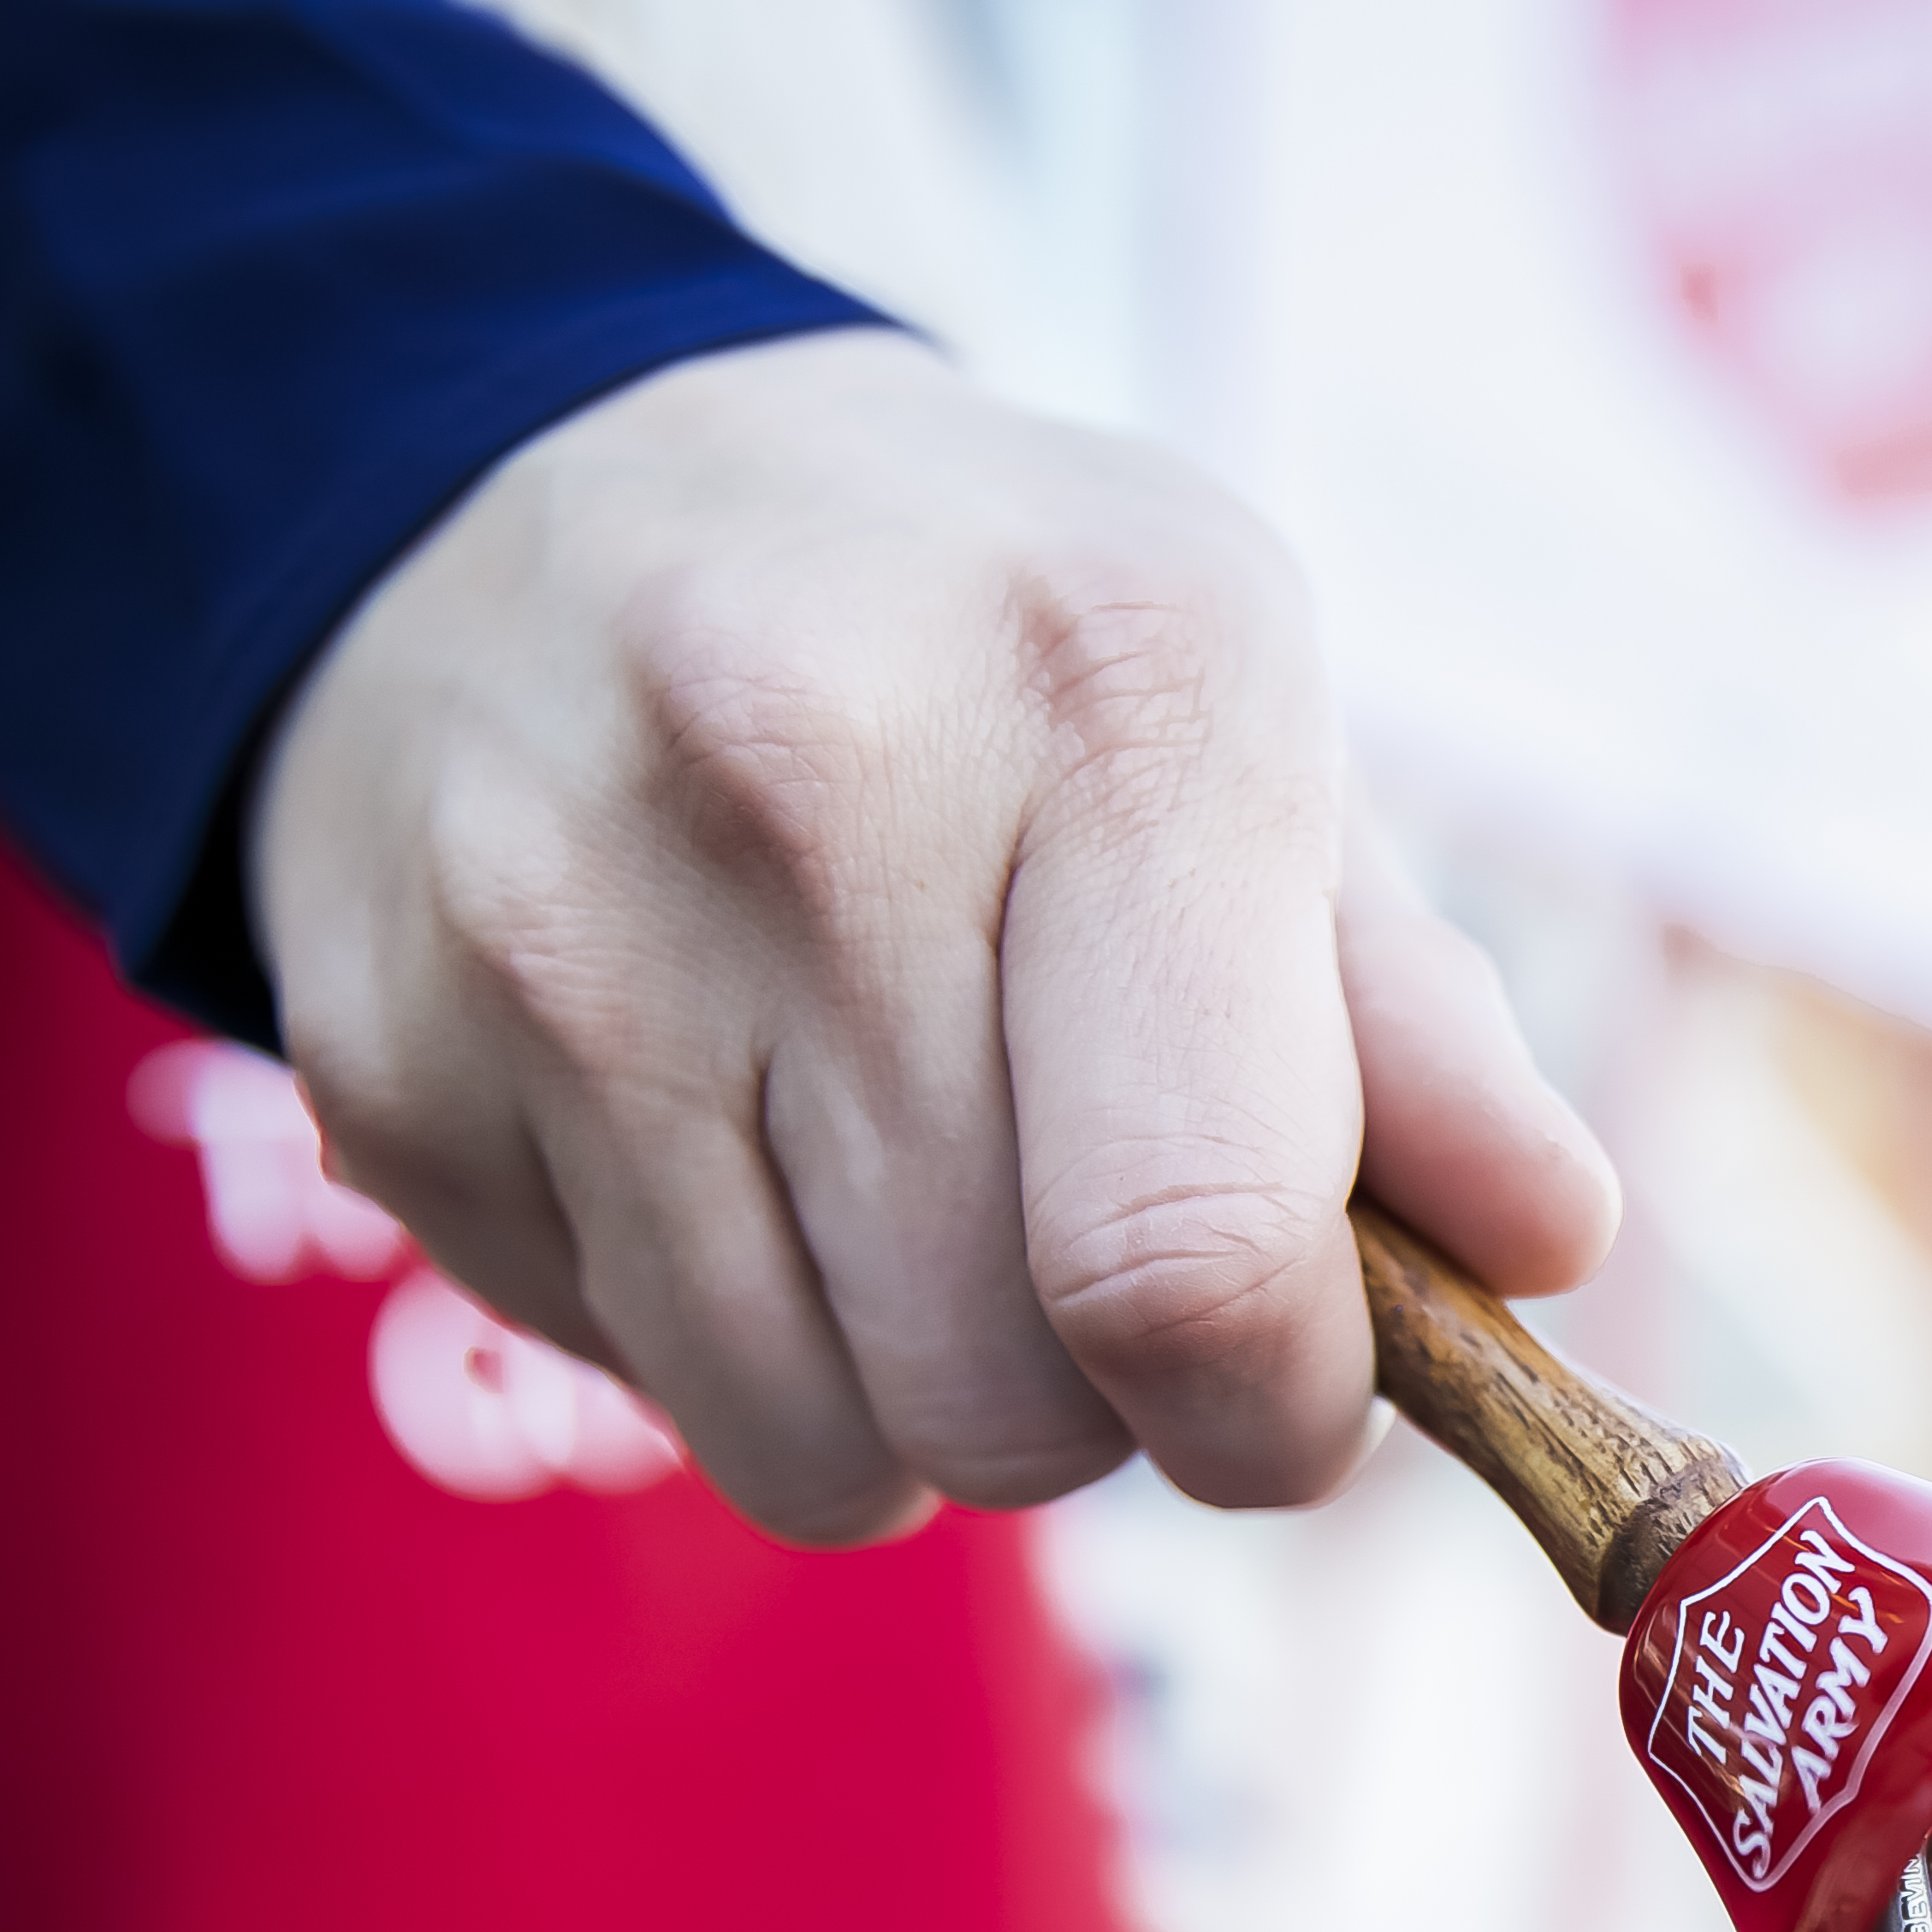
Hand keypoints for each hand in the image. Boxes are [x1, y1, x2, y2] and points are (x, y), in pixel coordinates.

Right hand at [250, 329, 1618, 1543]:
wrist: (531, 481)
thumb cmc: (979, 657)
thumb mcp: (1248, 730)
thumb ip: (1417, 1019)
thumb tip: (1544, 1245)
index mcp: (1116, 682)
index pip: (1200, 1251)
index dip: (1280, 1412)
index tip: (1292, 1387)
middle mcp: (809, 779)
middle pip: (1019, 1393)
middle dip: (1107, 1398)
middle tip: (1087, 1239)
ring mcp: (562, 929)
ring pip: (828, 1450)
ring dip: (922, 1401)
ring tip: (918, 1185)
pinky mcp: (387, 1062)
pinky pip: (655, 1392)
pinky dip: (742, 1343)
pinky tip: (735, 1139)